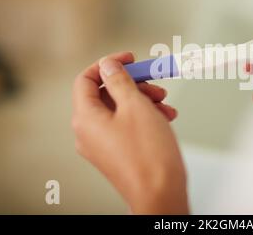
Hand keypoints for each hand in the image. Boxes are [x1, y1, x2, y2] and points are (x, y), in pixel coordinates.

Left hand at [72, 52, 188, 213]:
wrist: (161, 194)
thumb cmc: (148, 153)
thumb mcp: (135, 106)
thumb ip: (119, 81)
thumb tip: (108, 65)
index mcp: (86, 118)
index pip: (87, 79)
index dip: (108, 64)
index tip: (130, 59)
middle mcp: (88, 132)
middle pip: (107, 94)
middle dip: (134, 85)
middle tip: (156, 85)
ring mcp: (102, 145)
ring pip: (120, 110)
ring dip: (144, 101)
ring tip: (166, 104)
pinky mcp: (117, 153)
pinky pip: (127, 126)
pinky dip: (145, 117)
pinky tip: (166, 118)